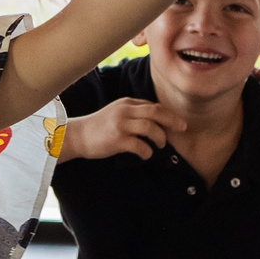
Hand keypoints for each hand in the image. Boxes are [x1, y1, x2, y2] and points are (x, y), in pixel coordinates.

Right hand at [65, 97, 181, 160]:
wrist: (76, 136)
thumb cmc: (99, 127)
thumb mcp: (117, 113)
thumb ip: (134, 113)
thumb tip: (157, 121)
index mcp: (127, 103)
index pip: (153, 106)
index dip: (168, 114)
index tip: (178, 123)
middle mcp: (125, 111)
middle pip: (156, 112)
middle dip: (172, 120)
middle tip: (182, 128)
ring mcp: (120, 125)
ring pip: (150, 127)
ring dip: (160, 137)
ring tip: (160, 145)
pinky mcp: (116, 139)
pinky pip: (139, 145)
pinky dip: (147, 151)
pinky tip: (146, 154)